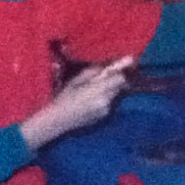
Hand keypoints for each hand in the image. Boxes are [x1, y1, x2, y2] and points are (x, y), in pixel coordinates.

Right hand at [21, 56, 135, 148]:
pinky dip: (108, 98)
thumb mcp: (77, 80)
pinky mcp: (105, 117)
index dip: (123, 71)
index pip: (121, 79)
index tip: (126, 64)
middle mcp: (106, 100)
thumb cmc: (64, 97)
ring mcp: (107, 110)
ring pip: (117, 95)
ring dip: (113, 89)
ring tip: (98, 88)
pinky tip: (94, 99)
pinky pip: (111, 103)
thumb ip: (95, 72)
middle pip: (122, 86)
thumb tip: (109, 65)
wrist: (58, 120)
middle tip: (110, 75)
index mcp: (98, 89)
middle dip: (118, 79)